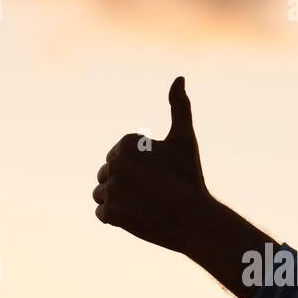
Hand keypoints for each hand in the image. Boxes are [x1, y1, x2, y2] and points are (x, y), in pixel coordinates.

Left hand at [93, 77, 211, 253]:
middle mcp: (114, 163)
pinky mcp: (110, 213)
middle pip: (108, 174)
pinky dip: (117, 218)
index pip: (117, 156)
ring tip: (143, 205)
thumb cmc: (189, 178)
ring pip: (102, 193)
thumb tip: (179, 78)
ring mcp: (110, 189)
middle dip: (126, 184)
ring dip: (119, 201)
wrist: (195, 219)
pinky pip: (102, 214)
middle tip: (152, 192)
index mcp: (126, 143)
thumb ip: (178, 107)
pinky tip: (137, 217)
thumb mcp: (184, 140)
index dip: (138, 168)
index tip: (157, 176)